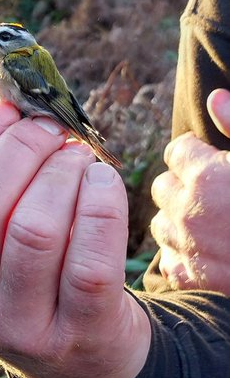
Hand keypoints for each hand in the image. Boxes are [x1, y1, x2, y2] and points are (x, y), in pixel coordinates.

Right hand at [0, 102, 150, 377]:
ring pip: (34, 229)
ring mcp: (18, 328)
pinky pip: (90, 260)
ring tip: (79, 157)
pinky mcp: (77, 334)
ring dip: (62, 174)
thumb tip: (11, 102)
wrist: (84, 363)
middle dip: (21, 150)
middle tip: (51, 129)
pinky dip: (102, 205)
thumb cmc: (34, 280)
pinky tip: (104, 182)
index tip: (4, 112)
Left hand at [151, 89, 229, 292]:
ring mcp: (187, 247)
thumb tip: (215, 98)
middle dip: (182, 185)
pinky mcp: (191, 278)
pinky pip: (170, 259)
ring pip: (161, 224)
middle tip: (211, 190)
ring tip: (208, 221)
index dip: (196, 154)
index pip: (177, 151)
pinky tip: (206, 251)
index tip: (211, 160)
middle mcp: (188, 211)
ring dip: (178, 220)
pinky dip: (183, 254)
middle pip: (162, 186)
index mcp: (206, 176)